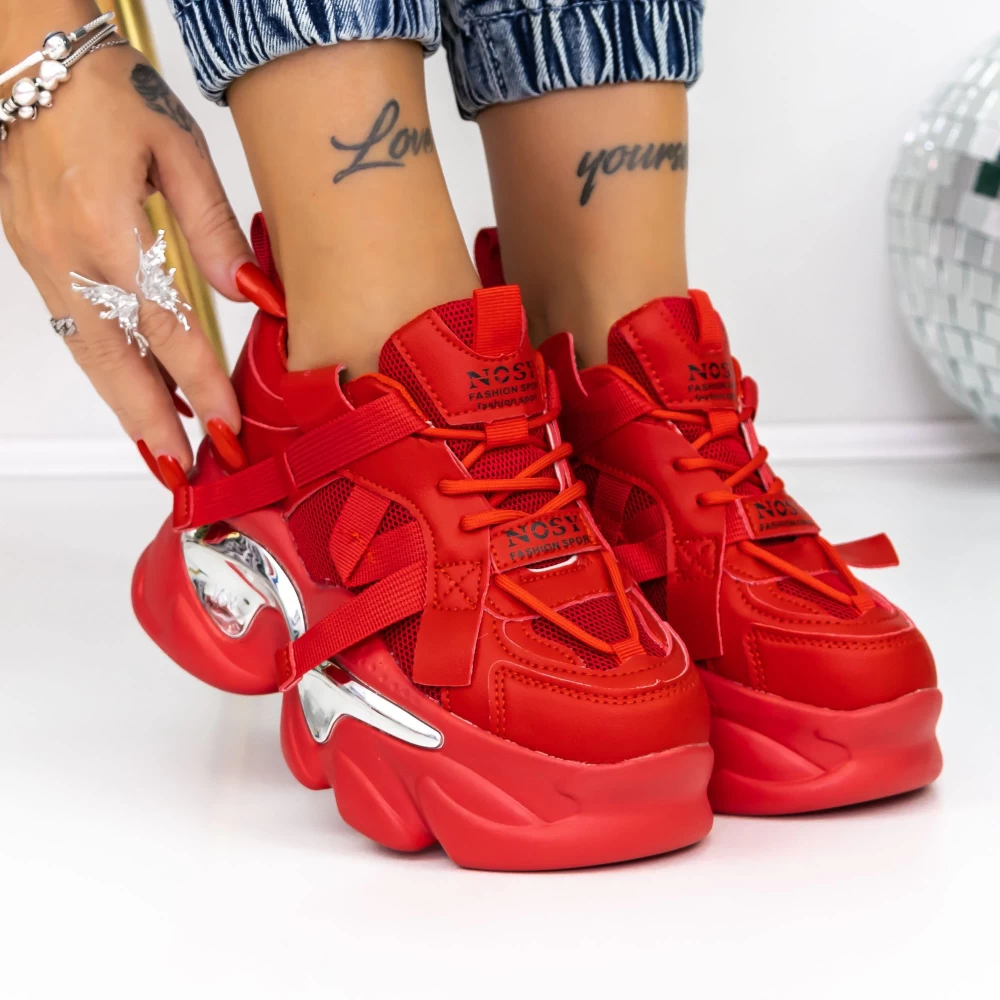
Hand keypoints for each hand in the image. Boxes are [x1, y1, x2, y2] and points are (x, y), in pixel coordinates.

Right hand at [0, 18, 251, 479]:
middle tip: (184, 475)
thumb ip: (211, 229)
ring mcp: (44, 262)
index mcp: (110, 230)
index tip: (226, 429)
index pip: (168, 330)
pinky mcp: (35, 259)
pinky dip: (107, 374)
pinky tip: (134, 394)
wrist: (26, 56)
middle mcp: (69, 257)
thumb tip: (248, 293)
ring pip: (89, 357)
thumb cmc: (102, 90)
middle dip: (152, 427)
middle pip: (115, 364)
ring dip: (127, 410)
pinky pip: (75, 333)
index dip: (200, 387)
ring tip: (162, 452)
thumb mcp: (176, 149)